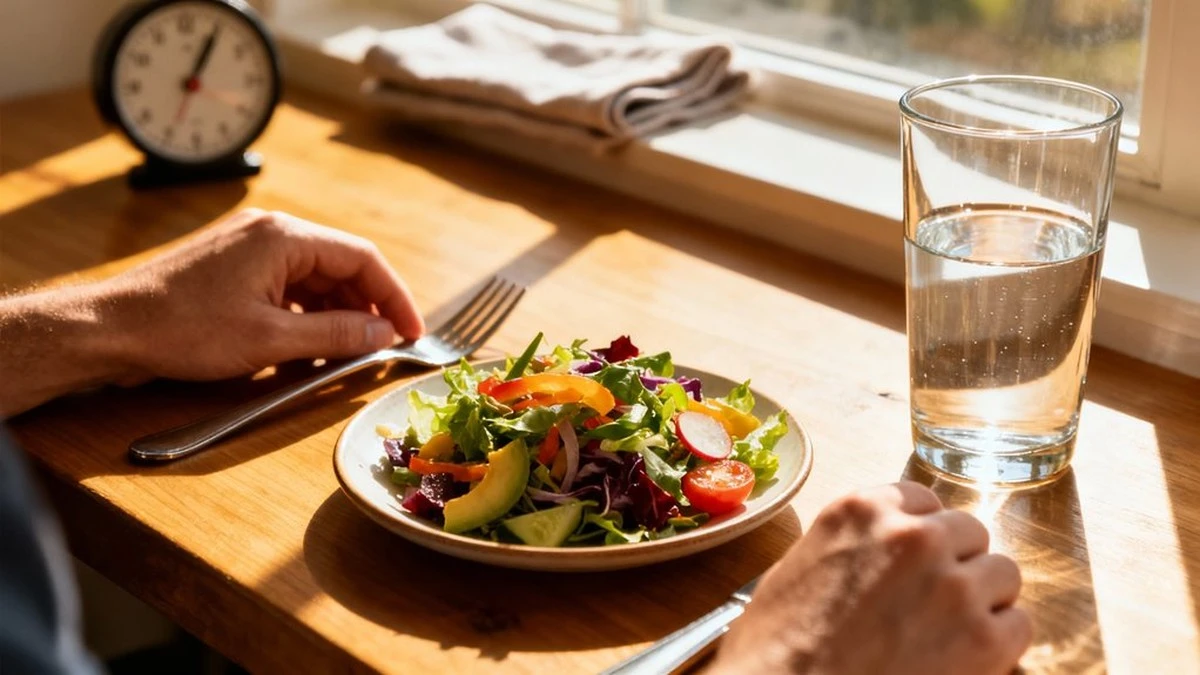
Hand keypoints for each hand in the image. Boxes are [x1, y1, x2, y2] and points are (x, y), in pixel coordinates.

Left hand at [101, 208, 423, 383]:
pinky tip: (304, 352)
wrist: (111, 329)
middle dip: (365, 310)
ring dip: (334, 318)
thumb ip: (335, 334)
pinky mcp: (234, 270)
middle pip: (341, 268)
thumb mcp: (271, 339)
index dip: (395, 297)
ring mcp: (250, 249)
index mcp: (285, 236)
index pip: (363, 257)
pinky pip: (286, 290)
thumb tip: (383, 334)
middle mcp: (271, 233)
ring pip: (315, 282)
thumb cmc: (183, 329)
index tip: (411, 332)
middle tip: (380, 350)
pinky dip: (304, 319)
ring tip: (343, 357)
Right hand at [710, 482, 1029, 674]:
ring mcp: (953, 586)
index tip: (914, 561)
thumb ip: (849, 545)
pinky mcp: (982, 639)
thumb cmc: (778, 645)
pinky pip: (1019, 624)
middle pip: (968, 533)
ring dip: (981, 601)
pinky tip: (964, 659)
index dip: (921, 536)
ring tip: (947, 633)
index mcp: (863, 510)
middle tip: (930, 604)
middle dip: (954, 565)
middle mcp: (913, 536)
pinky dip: (999, 643)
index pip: (922, 501)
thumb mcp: (797, 567)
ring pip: (1002, 574)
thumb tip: (874, 554)